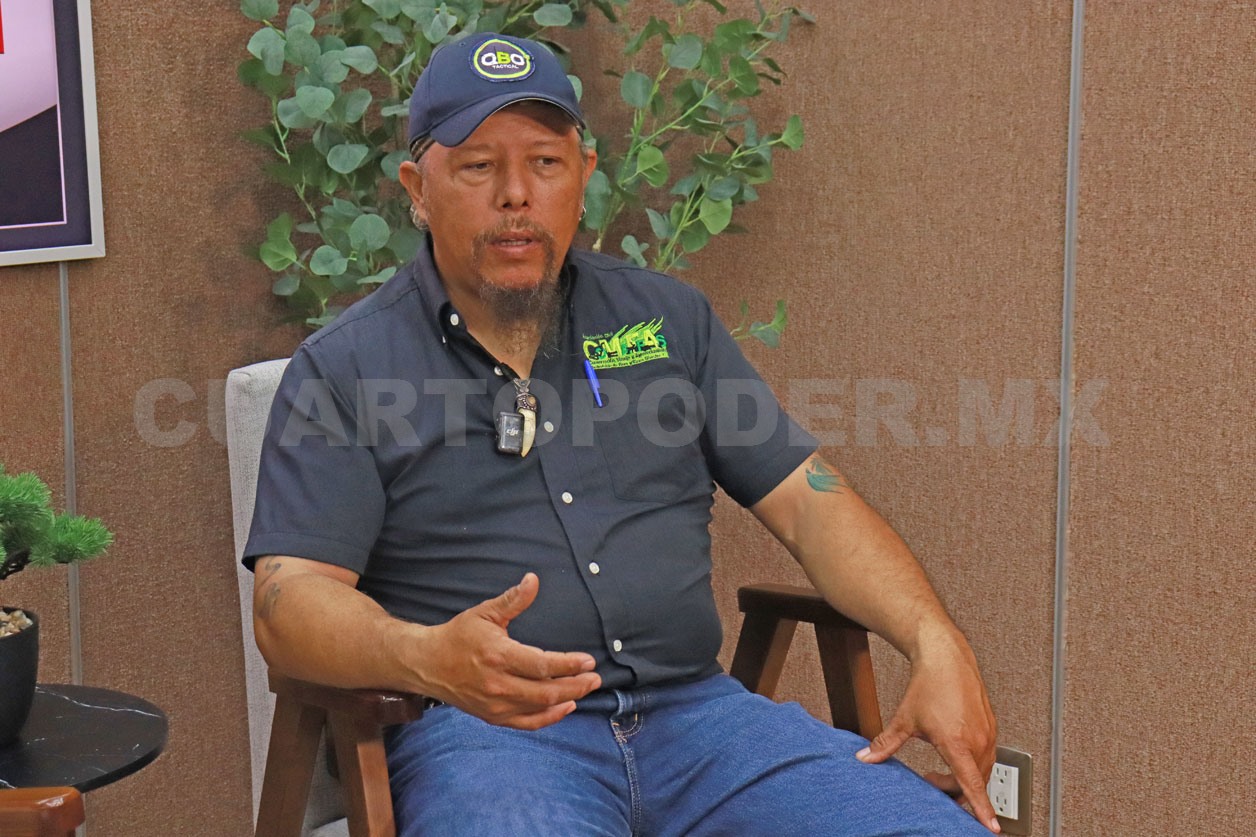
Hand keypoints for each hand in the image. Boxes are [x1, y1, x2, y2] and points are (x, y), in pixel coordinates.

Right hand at [417, 573, 601, 729]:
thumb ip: (513, 600)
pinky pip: (527, 723)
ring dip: (567, 699)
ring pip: (539, 708)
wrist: (428, 664)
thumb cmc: (459, 636)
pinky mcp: (492, 716)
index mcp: (498, 655)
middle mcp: (497, 684)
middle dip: (576, 685)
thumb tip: (534, 579)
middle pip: (546, 691)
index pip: (542, 665)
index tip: (588, 661)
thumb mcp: (485, 612)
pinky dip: (549, 718)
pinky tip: (566, 706)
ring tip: (586, 688)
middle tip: (595, 678)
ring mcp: (495, 704)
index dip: (569, 664)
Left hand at [855, 635, 999, 832]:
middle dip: (954, 790)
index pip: (971, 785)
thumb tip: (865, 759)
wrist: (946, 658)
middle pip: (974, 782)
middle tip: (932, 783)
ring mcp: (987, 733)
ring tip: (941, 772)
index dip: (981, 809)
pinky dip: (973, 763)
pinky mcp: (991, 726)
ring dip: (964, 777)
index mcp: (957, 743)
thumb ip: (885, 744)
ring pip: (982, 770)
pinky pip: (987, 755)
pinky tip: (955, 755)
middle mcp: (977, 740)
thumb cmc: (929, 685)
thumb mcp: (904, 719)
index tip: (990, 828)